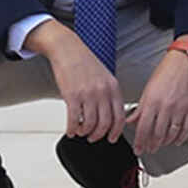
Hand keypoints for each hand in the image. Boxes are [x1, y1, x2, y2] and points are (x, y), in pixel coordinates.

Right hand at [30, 20, 125, 143]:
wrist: (68, 49)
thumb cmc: (85, 62)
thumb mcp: (105, 76)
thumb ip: (109, 94)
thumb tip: (110, 115)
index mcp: (113, 88)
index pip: (120, 117)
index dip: (116, 131)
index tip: (111, 138)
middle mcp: (102, 92)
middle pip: (105, 124)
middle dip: (99, 135)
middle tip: (93, 137)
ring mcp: (87, 94)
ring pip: (90, 124)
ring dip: (85, 132)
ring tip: (81, 131)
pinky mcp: (72, 95)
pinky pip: (74, 119)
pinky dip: (72, 129)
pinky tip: (70, 130)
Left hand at [126, 49, 187, 154]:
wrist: (183, 62)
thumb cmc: (165, 72)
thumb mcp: (147, 90)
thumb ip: (140, 108)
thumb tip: (131, 121)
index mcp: (153, 101)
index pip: (143, 128)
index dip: (140, 142)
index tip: (138, 148)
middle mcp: (166, 106)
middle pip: (157, 134)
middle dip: (152, 145)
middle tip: (149, 149)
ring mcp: (180, 108)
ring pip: (172, 133)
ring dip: (165, 143)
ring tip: (160, 145)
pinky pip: (186, 128)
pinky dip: (181, 138)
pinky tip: (176, 140)